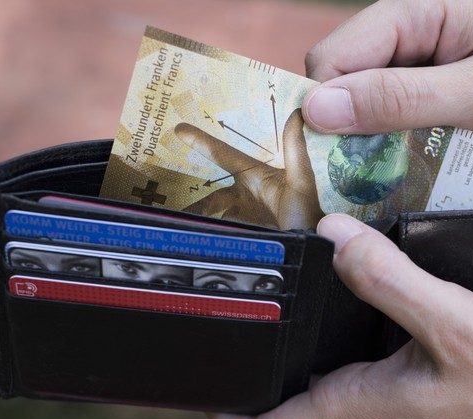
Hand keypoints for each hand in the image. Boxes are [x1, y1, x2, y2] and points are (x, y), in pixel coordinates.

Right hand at [175, 109, 324, 229]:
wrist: (312, 251)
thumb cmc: (308, 215)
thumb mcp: (301, 182)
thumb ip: (295, 150)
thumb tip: (297, 112)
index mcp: (255, 175)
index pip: (222, 154)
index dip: (201, 141)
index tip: (177, 128)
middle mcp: (245, 193)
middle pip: (209, 194)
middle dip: (190, 199)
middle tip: (160, 196)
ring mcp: (242, 215)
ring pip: (210, 215)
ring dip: (195, 221)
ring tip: (173, 229)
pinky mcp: (242, 235)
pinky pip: (217, 231)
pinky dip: (204, 234)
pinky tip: (190, 241)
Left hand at [210, 213, 472, 418]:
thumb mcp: (456, 325)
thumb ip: (390, 280)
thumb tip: (334, 237)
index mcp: (359, 409)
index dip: (223, 408)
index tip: (204, 366)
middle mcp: (370, 417)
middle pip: (291, 397)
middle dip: (267, 353)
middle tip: (254, 295)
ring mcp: (398, 411)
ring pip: (331, 378)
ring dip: (313, 339)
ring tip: (304, 282)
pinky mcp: (425, 398)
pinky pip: (372, 368)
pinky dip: (357, 334)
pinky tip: (374, 292)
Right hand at [301, 0, 472, 171]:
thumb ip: (401, 100)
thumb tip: (319, 108)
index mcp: (419, 8)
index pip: (334, 56)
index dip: (323, 108)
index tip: (328, 164)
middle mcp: (414, 24)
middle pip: (344, 75)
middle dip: (344, 124)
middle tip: (363, 178)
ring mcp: (426, 51)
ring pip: (366, 94)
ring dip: (369, 134)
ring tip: (386, 175)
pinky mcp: (439, 76)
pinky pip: (396, 105)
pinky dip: (394, 135)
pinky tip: (409, 162)